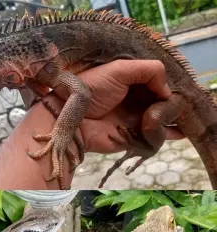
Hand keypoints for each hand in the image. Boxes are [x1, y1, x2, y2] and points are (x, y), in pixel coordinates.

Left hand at [21, 59, 183, 154]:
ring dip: (169, 120)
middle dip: (173, 105)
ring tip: (165, 118)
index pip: (160, 84)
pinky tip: (179, 132)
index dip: (168, 87)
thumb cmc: (93, 90)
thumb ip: (149, 71)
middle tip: (174, 107)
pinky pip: (155, 138)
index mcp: (135, 83)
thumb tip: (168, 91)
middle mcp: (139, 102)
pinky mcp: (135, 139)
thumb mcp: (120, 69)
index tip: (173, 91)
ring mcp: (138, 121)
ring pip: (164, 121)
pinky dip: (166, 135)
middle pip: (165, 103)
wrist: (74, 119)